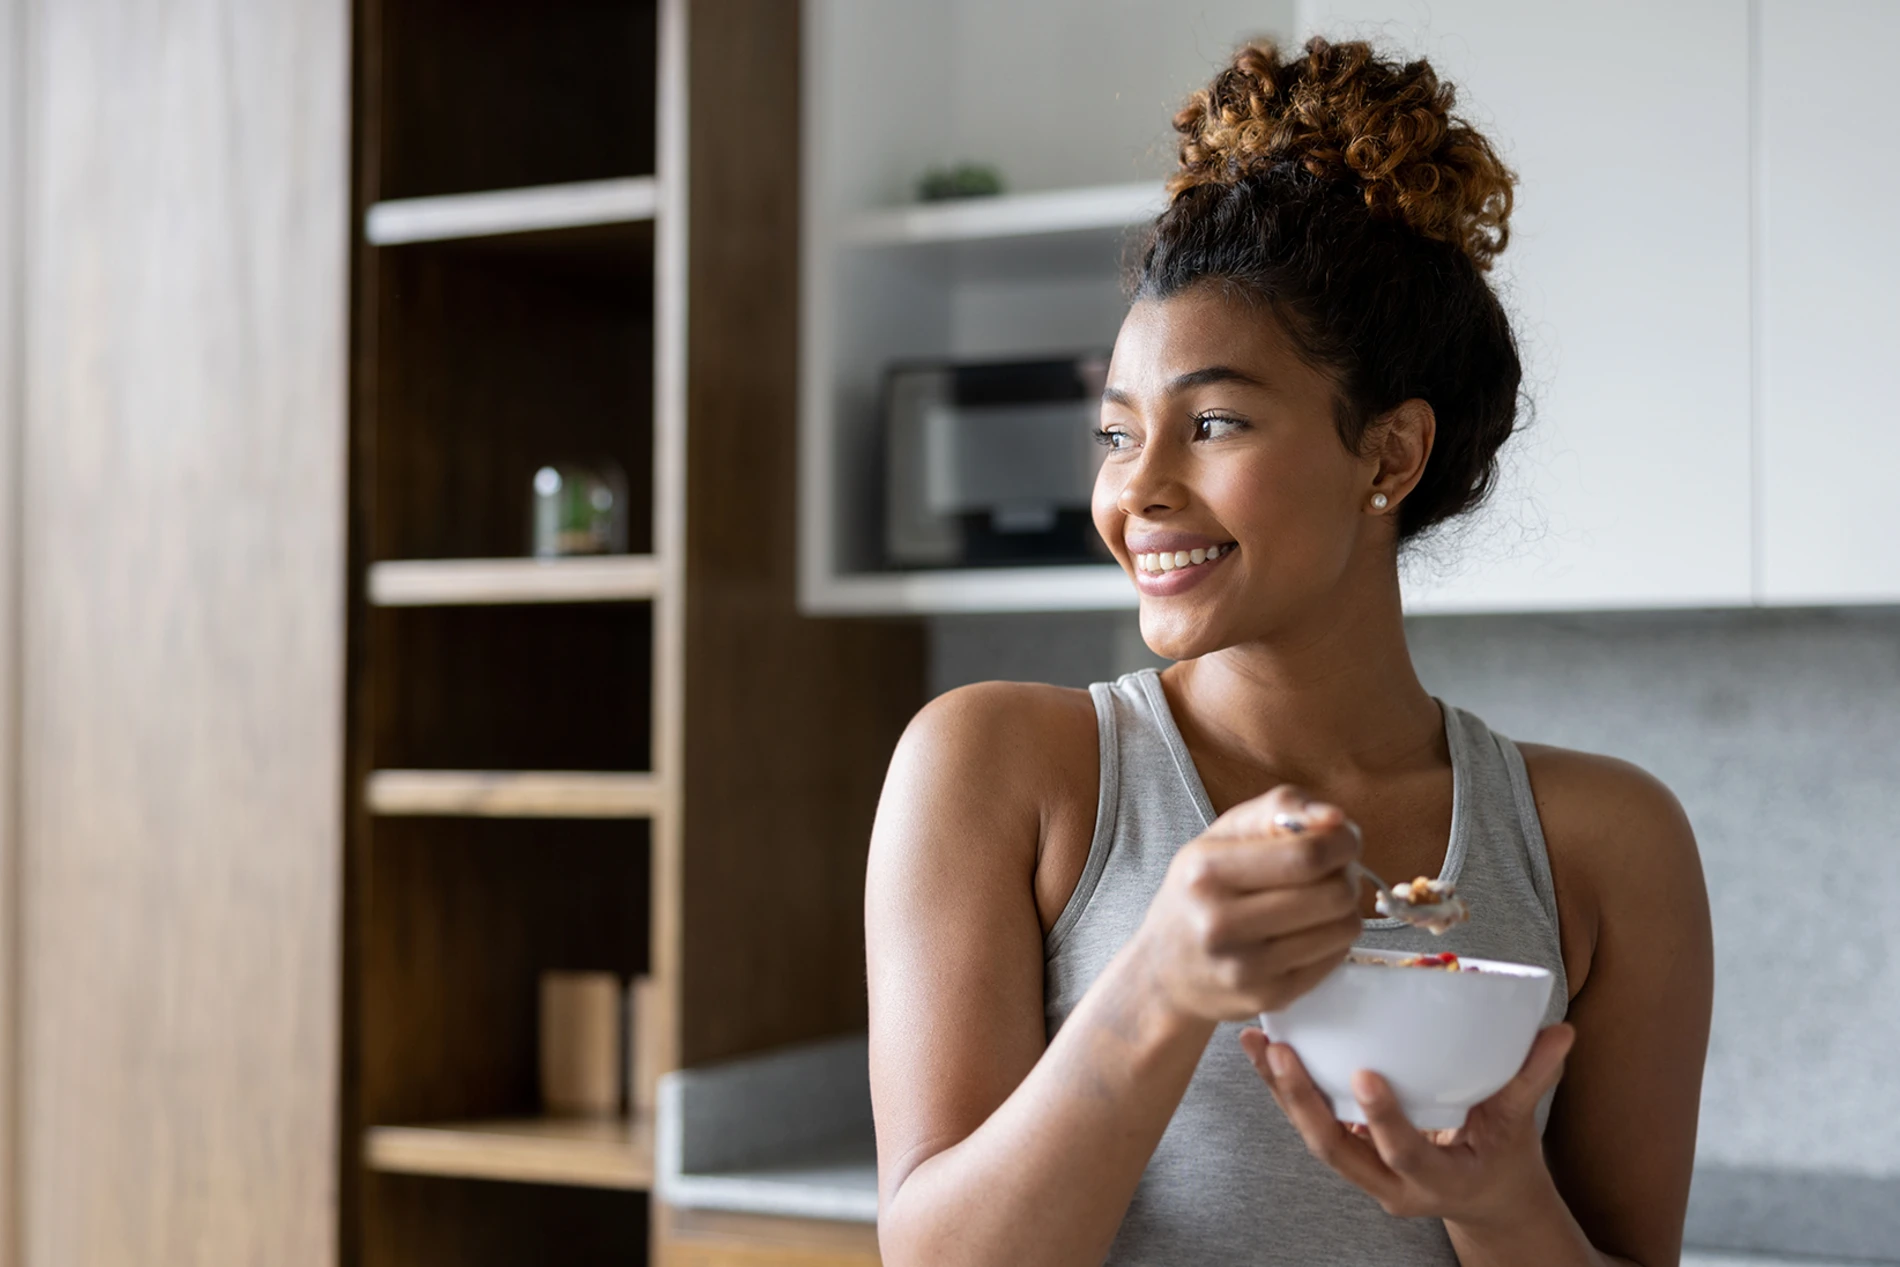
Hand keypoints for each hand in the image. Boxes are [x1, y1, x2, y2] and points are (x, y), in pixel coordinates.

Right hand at [1134, 785, 1362, 1022]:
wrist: (1163, 969)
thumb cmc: (1199, 891)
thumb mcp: (1222, 836)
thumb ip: (1279, 810)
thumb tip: (1335, 819)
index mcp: (1207, 871)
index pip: (1307, 854)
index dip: (1342, 842)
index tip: (1343, 839)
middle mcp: (1220, 922)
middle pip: (1332, 894)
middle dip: (1346, 875)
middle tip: (1333, 872)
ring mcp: (1245, 966)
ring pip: (1342, 928)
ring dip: (1344, 908)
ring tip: (1318, 902)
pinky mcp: (1267, 996)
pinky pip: (1334, 958)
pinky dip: (1332, 940)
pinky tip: (1306, 932)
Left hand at [1241, 1023, 1576, 1224]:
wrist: (1484, 1198)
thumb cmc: (1500, 1157)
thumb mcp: (1517, 1126)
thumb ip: (1530, 1079)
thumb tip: (1561, 1032)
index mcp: (1437, 1180)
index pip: (1404, 1154)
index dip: (1384, 1119)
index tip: (1365, 1075)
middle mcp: (1391, 1184)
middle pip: (1336, 1151)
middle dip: (1303, 1103)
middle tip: (1281, 1052)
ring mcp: (1365, 1172)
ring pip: (1312, 1137)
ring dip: (1280, 1091)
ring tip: (1257, 1042)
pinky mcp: (1348, 1151)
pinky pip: (1310, 1123)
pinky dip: (1285, 1089)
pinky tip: (1263, 1050)